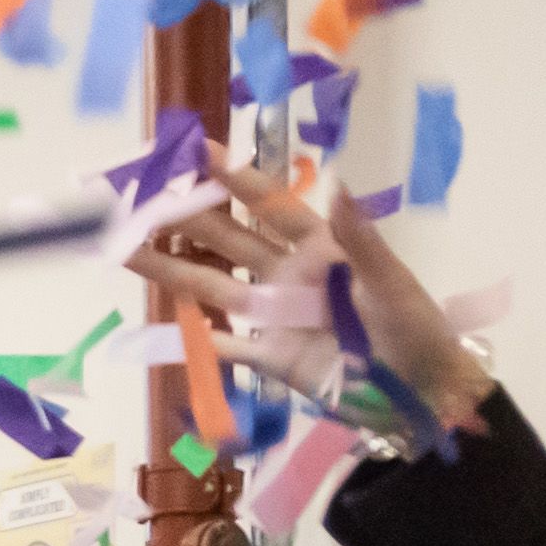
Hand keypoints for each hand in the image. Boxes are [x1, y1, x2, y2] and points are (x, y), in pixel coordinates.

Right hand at [122, 156, 490, 432]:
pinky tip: (155, 330)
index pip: (269, 205)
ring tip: (122, 249)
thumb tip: (335, 177)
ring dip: (170, 268)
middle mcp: (289, 274)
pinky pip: (223, 346)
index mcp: (321, 246)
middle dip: (184, 216)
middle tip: (137, 195)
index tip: (196, 149)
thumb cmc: (415, 330)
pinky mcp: (270, 359)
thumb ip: (359, 236)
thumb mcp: (391, 281)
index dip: (234, 177)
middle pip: (228, 238)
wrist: (422, 395)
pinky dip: (193, 340)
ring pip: (212, 286)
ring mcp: (275, 316)